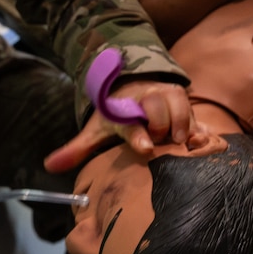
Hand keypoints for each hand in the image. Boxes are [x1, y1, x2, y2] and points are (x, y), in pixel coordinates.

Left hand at [44, 80, 194, 172]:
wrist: (134, 87)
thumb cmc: (115, 115)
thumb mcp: (96, 130)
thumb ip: (76, 149)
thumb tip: (48, 165)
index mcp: (123, 108)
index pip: (129, 121)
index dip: (137, 133)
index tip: (144, 148)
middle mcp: (146, 100)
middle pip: (157, 106)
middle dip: (161, 124)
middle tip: (164, 142)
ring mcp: (167, 99)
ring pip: (180, 104)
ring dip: (183, 123)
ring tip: (184, 143)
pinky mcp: (184, 106)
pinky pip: (196, 114)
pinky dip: (201, 128)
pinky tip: (204, 142)